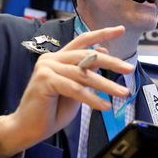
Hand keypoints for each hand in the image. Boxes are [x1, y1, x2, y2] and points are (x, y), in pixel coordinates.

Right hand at [0, 26, 132, 157]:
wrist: (29, 128)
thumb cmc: (51, 110)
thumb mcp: (75, 89)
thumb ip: (86, 72)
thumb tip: (102, 55)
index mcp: (59, 58)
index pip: (83, 40)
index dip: (102, 33)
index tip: (120, 29)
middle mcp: (51, 59)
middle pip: (87, 55)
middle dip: (112, 62)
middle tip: (129, 68)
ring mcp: (46, 68)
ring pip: (84, 74)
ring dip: (106, 84)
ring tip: (122, 92)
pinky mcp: (45, 80)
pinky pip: (75, 89)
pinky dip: (92, 98)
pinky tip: (104, 106)